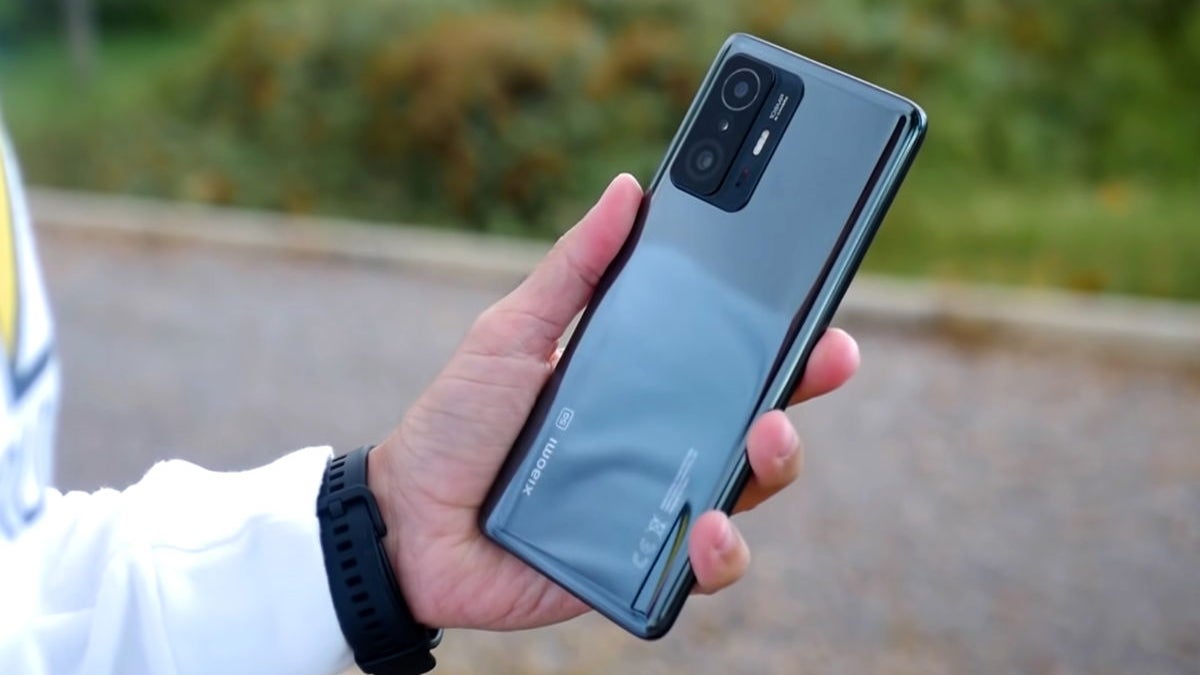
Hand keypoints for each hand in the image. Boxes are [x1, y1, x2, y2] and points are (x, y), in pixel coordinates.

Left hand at [368, 174, 858, 629]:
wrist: (405, 521)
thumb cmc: (458, 423)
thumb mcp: (512, 332)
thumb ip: (573, 270)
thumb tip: (628, 189)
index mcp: (640, 384)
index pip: (728, 357)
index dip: (783, 338)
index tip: (820, 312)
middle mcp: (661, 442)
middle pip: (758, 418)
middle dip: (801, 390)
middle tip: (818, 362)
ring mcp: (657, 505)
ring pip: (749, 491)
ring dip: (776, 464)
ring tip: (764, 440)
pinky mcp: (642, 566)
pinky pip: (705, 566)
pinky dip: (722, 552)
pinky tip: (708, 527)